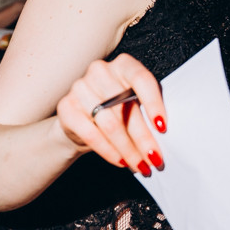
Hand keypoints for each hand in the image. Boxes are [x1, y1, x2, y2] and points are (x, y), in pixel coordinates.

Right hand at [54, 53, 166, 175]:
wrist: (83, 121)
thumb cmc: (117, 110)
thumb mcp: (135, 104)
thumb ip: (148, 111)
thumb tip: (162, 135)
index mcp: (123, 65)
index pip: (142, 80)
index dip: (154, 104)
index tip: (163, 127)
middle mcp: (100, 71)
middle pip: (125, 108)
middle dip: (143, 139)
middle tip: (155, 159)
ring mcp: (80, 87)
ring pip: (110, 124)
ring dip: (127, 149)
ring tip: (139, 164)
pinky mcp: (66, 107)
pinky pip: (91, 134)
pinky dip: (108, 151)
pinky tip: (120, 160)